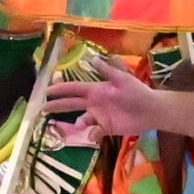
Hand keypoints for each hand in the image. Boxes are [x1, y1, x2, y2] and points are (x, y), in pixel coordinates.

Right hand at [45, 58, 165, 139]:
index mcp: (96, 90)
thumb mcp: (122, 79)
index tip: (45, 91)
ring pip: (81, 121)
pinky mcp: (105, 128)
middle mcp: (94, 103)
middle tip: (42, 110)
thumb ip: (107, 70)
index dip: (60, 90)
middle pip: (71, 105)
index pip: (74, 89)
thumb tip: (91, 58)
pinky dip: (91, 135)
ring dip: (78, 124)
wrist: (151, 111)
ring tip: (80, 125)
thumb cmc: (137, 92)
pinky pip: (93, 133)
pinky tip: (94, 135)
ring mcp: (99, 116)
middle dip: (57, 106)